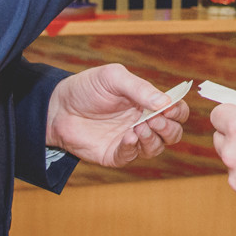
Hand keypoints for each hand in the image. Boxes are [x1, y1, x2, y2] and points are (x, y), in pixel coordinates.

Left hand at [45, 64, 188, 167]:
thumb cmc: (86, 88)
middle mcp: (143, 121)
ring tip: (139, 128)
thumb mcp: (113, 78)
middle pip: (173, 133)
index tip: (169, 108)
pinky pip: (132, 156)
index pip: (176, 110)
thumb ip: (139, 88)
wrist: (57, 107)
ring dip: (153, 139)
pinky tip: (127, 137)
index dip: (178, 111)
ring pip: (157, 147)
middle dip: (169, 128)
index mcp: (147, 102)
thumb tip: (166, 102)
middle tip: (154, 119)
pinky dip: (133, 148)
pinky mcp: (115, 154)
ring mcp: (130, 139)